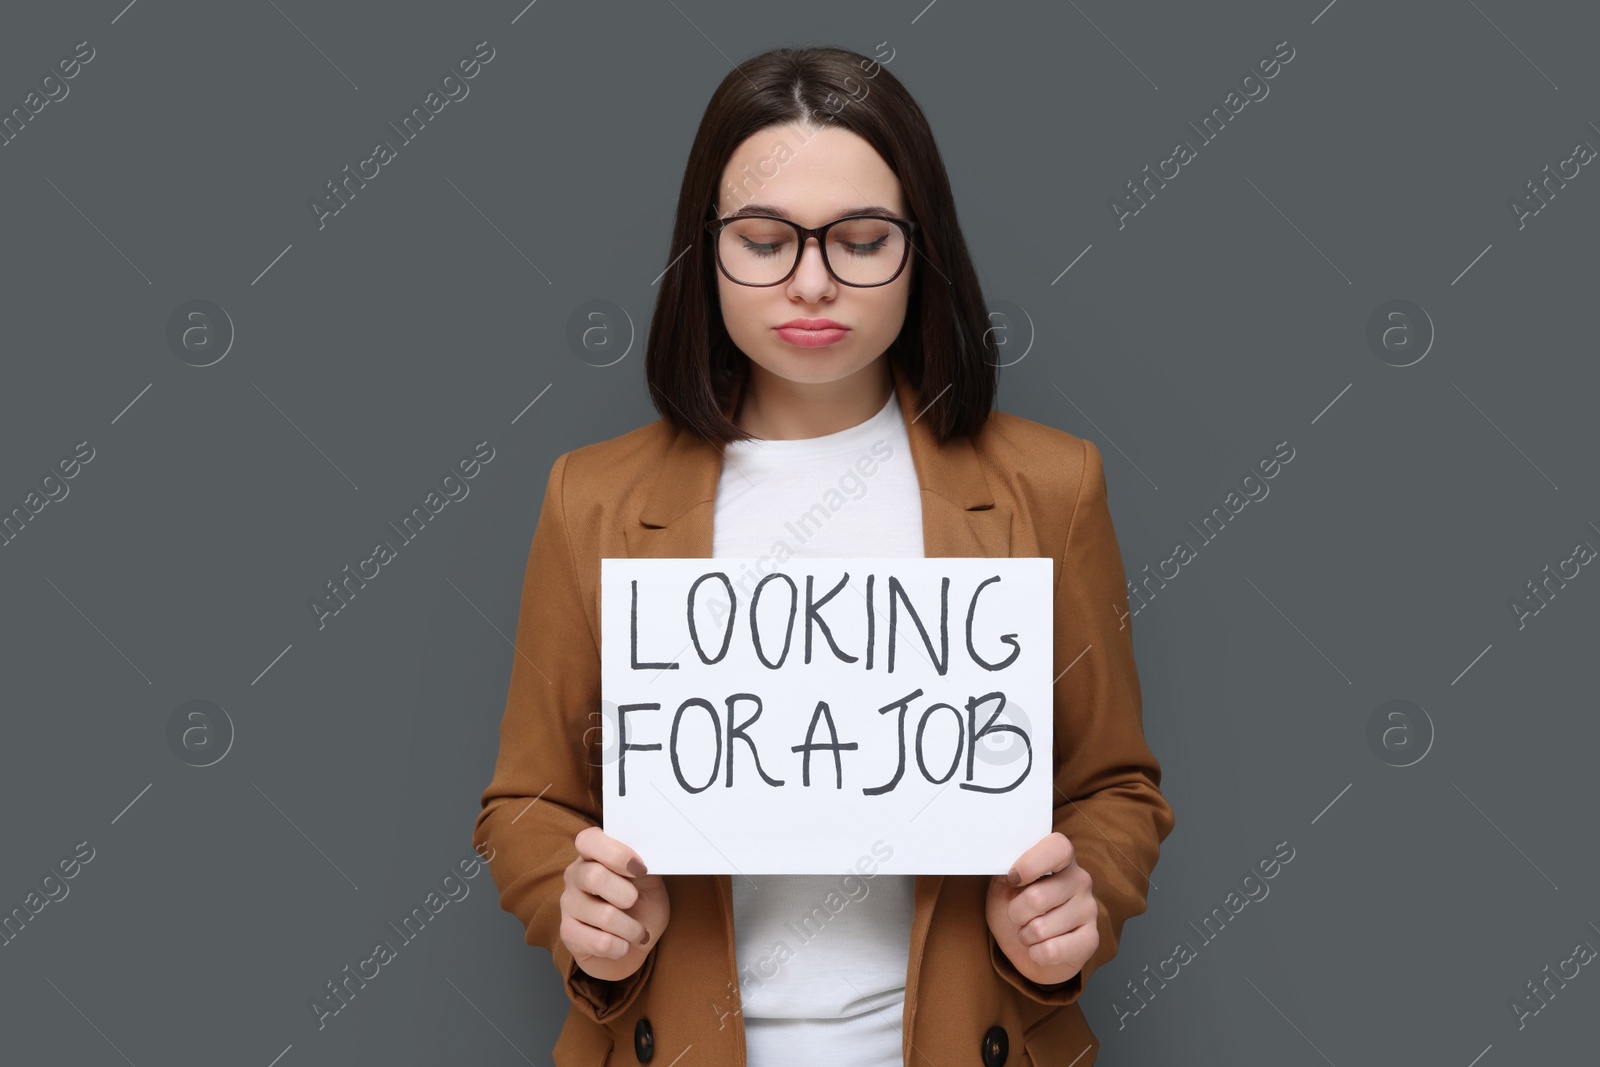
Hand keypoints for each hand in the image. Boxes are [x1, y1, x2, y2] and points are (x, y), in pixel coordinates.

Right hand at [559, 826, 669, 981]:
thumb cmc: (642, 907)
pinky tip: (622, 945)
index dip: (616, 854)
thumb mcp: (651, 882)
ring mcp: (568, 904)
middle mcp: (575, 875)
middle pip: (594, 877)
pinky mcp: (568, 933)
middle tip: (636, 902)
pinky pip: (600, 942)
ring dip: (632, 929)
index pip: (589, 840)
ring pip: (604, 915)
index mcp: (594, 854)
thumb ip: (647, 866)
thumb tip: (650, 859)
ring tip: (638, 932)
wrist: (634, 946)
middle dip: (626, 895)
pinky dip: (621, 947)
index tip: (640, 869)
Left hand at [986, 831, 1098, 987]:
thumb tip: (1005, 869)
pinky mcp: (1091, 939)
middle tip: (1017, 915)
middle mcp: (1080, 880)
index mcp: (1060, 860)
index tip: (1012, 879)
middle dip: (1015, 913)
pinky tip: (1041, 948)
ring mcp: (1089, 909)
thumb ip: (1005, 871)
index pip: (1058, 847)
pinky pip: (1052, 951)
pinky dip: (1036, 953)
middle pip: (1037, 897)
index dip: (1030, 864)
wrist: (1028, 950)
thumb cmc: (1016, 911)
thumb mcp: (1002, 887)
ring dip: (1025, 935)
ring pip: (1040, 928)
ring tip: (1030, 932)